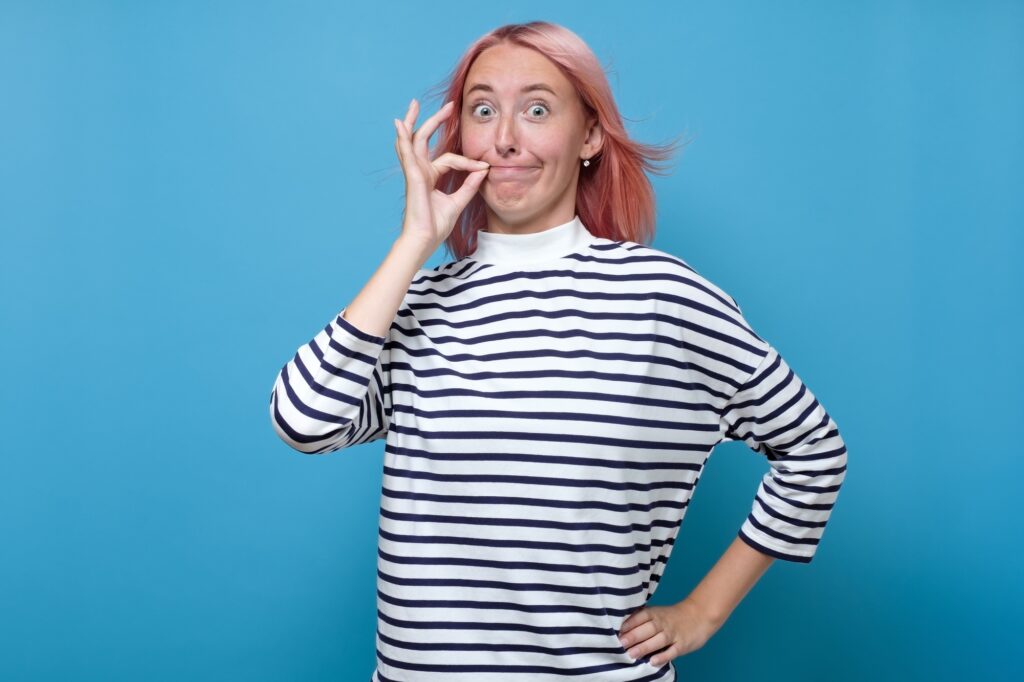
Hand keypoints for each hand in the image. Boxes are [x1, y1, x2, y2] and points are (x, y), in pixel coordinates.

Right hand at [393, 98, 489, 249]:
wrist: (424, 239)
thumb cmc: (436, 225)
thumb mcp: (458, 201)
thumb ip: (469, 185)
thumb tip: (483, 170)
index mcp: (430, 177)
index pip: (450, 159)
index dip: (468, 162)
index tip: (484, 167)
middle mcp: (420, 171)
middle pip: (425, 140)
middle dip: (435, 121)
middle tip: (448, 106)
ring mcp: (414, 172)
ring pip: (413, 141)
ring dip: (414, 121)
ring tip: (414, 104)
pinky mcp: (412, 176)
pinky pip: (407, 153)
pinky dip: (403, 137)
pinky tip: (400, 124)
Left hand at [617, 600, 720, 666]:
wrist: (700, 615)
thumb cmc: (672, 616)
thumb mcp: (658, 612)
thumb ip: (642, 619)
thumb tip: (621, 627)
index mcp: (656, 613)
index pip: (641, 616)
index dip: (630, 623)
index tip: (618, 631)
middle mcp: (664, 623)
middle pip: (648, 628)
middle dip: (634, 636)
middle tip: (621, 643)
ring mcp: (674, 634)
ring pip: (659, 640)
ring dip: (645, 647)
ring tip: (632, 654)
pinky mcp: (682, 645)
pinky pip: (672, 651)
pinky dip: (663, 656)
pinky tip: (652, 661)